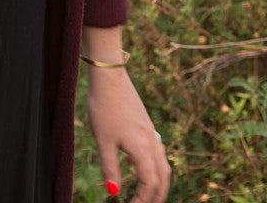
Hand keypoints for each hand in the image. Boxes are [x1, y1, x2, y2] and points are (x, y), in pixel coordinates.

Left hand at [85, 69, 169, 202]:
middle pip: (163, 176)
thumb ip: (109, 167)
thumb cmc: (104, 106)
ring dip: (158, 181)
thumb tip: (114, 192)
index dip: (143, 200)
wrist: (109, 75)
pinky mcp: (146, 124)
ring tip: (147, 193)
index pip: (150, 183)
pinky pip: (156, 151)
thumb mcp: (103, 140)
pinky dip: (154, 165)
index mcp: (142, 148)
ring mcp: (151, 131)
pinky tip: (137, 165)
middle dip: (158, 195)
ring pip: (163, 163)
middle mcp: (152, 141)